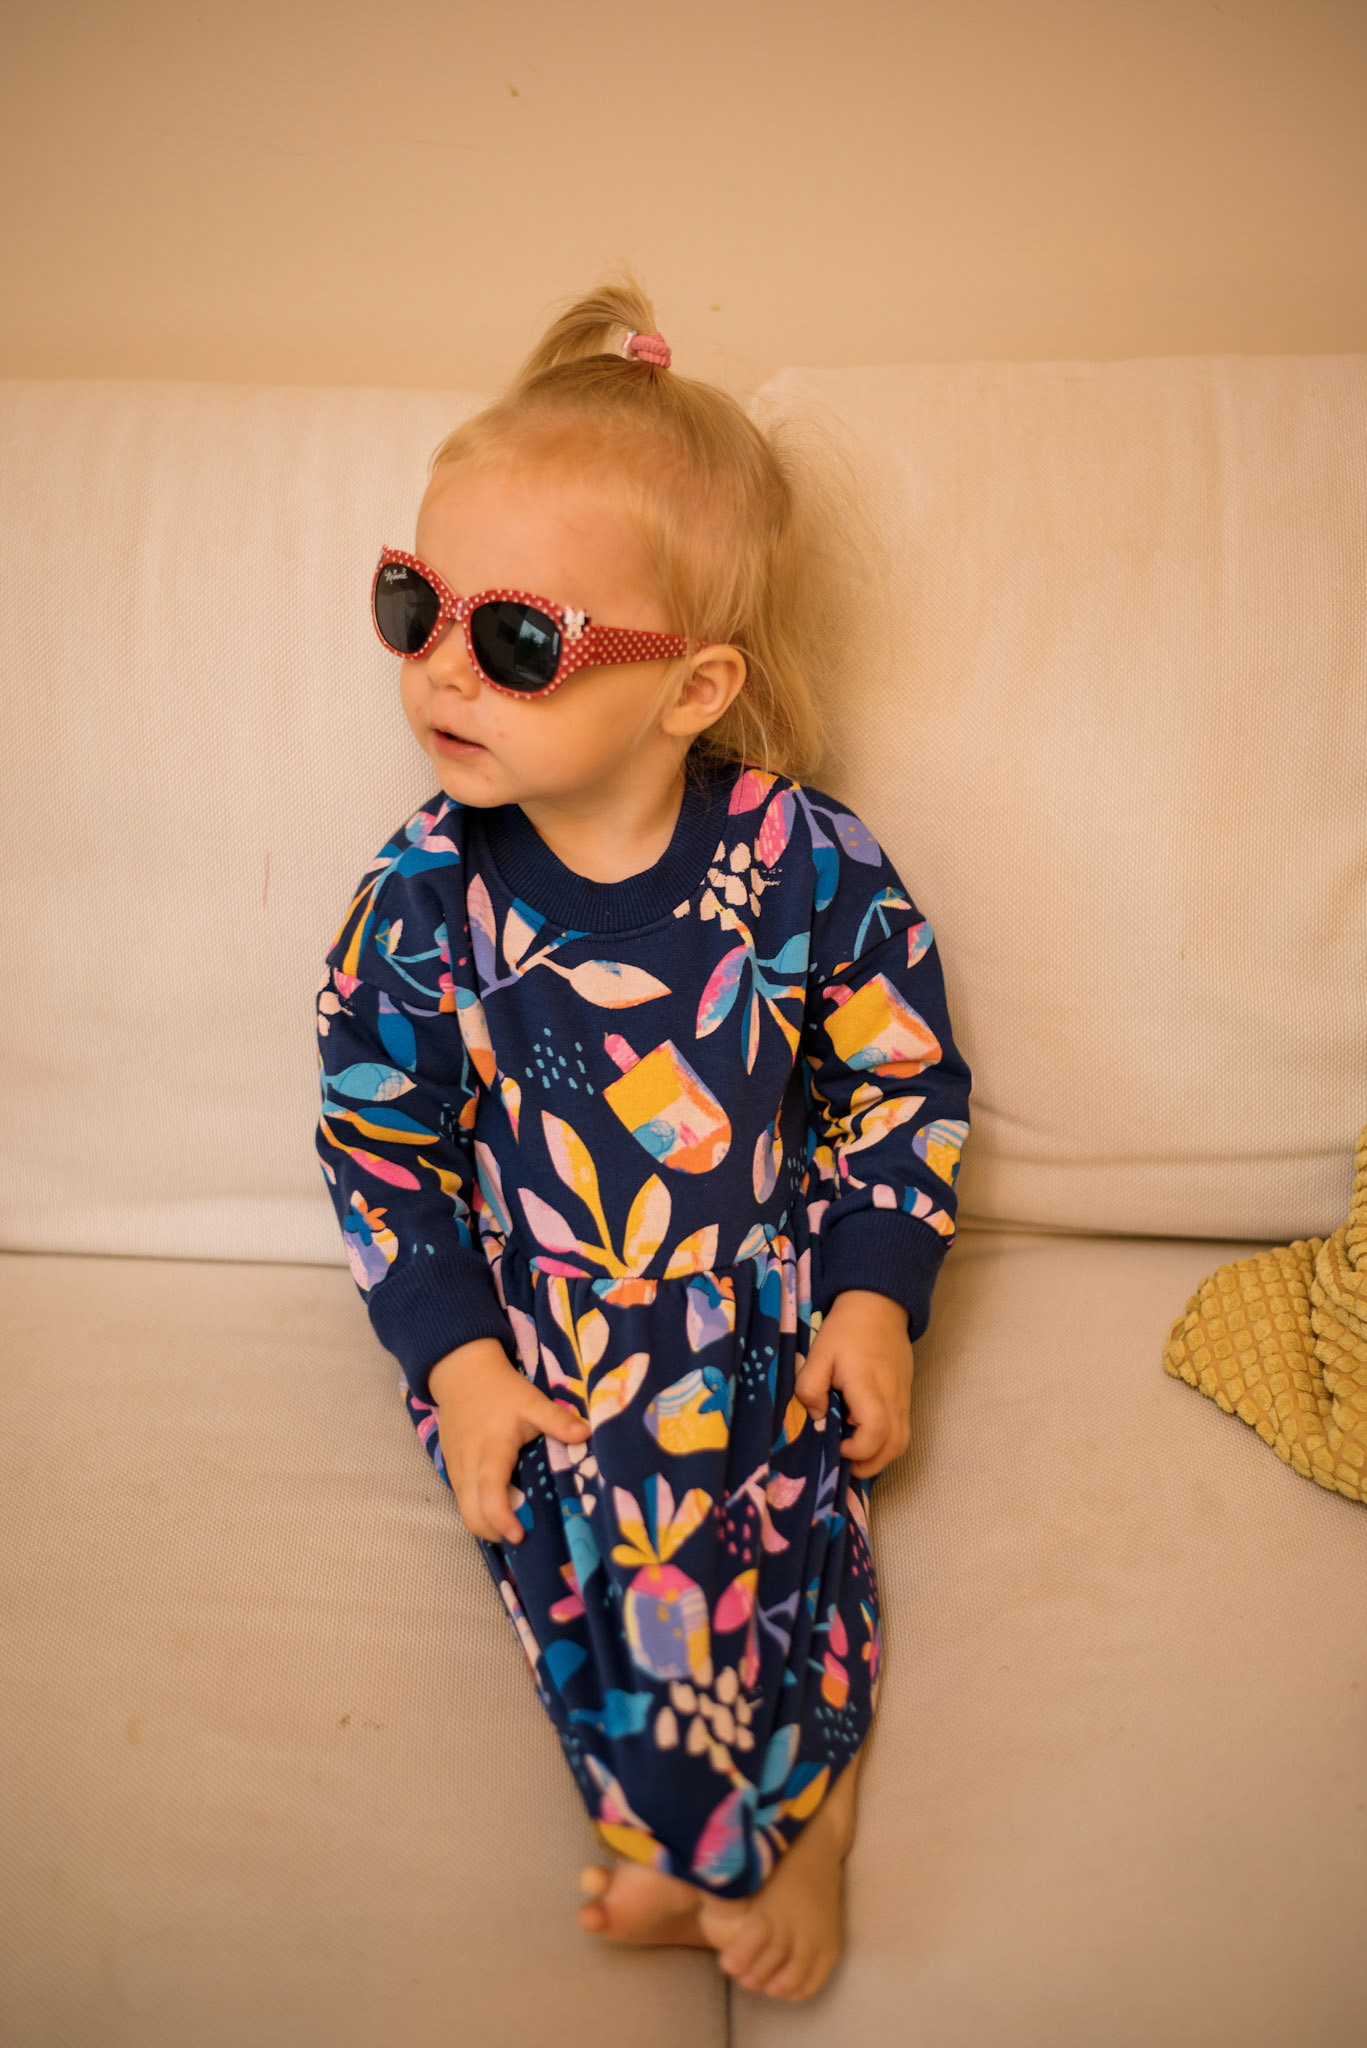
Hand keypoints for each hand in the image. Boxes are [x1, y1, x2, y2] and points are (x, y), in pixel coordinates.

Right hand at [427, 1337, 589, 1546]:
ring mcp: (455, 1470)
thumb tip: (586, 1435)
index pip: (490, 1494)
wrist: (462, 1375)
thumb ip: (557, 1420)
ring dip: (486, 1524)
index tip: (519, 1535)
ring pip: (465, 1511)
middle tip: (523, 1531)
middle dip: (495, 1532)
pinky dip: (478, 1510)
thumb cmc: (501, 1391)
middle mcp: (468, 1466)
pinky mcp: (451, 1470)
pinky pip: (462, 1500)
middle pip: (472, 1514)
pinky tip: (500, 1505)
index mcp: (491, 1451)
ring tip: (515, 1521)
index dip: (502, 1519)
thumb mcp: (532, 1401)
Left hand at [793, 1289, 913, 1478]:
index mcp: (868, 1385)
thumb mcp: (819, 1353)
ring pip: (901, 1443)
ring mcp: (903, 1399)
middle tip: (842, 1459)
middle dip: (868, 1464)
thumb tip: (816, 1417)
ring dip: (878, 1457)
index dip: (856, 1449)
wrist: (878, 1307)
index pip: (875, 1430)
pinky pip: (901, 1432)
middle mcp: (892, 1397)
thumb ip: (810, 1386)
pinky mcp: (905, 1399)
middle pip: (894, 1447)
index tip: (835, 1444)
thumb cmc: (845, 1330)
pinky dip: (884, 1444)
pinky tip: (862, 1435)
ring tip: (852, 1451)